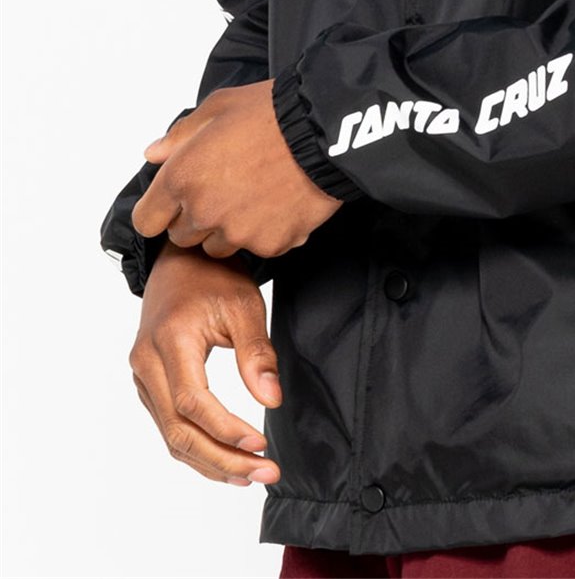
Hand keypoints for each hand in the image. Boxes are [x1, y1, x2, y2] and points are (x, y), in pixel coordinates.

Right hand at [129, 243, 281, 486]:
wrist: (180, 261)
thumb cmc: (213, 277)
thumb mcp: (244, 304)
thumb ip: (256, 352)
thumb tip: (271, 400)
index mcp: (169, 341)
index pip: (192, 401)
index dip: (225, 429)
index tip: (260, 444)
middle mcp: (147, 363)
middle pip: (178, 429)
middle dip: (222, 458)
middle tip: (265, 472)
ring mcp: (143, 377)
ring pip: (171, 435)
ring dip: (211, 462)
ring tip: (251, 475)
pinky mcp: (149, 385)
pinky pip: (169, 426)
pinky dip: (197, 448)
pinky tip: (227, 460)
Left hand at [132, 79, 341, 259]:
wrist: (325, 134)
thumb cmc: (272, 113)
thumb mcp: (219, 106)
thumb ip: (180, 135)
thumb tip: (155, 154)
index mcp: (182, 178)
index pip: (147, 221)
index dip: (160, 210)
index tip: (175, 201)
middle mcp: (204, 212)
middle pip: (182, 237)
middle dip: (196, 218)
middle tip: (225, 190)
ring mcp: (238, 233)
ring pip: (218, 247)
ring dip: (228, 229)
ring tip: (254, 197)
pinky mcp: (270, 245)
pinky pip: (258, 247)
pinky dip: (265, 232)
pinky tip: (279, 203)